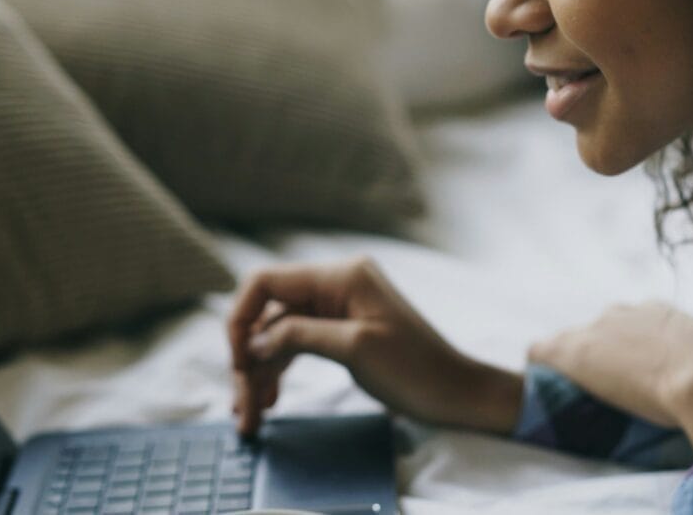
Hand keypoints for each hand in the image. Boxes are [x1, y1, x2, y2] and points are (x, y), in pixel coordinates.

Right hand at [227, 258, 521, 437]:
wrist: (456, 392)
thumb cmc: (416, 368)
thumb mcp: (355, 348)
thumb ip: (299, 335)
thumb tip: (252, 340)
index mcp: (340, 275)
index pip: (267, 282)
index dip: (241, 318)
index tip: (236, 361)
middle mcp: (334, 283)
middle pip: (268, 313)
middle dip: (248, 357)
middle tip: (240, 407)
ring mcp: (336, 307)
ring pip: (277, 334)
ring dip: (259, 372)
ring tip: (250, 416)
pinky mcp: (339, 331)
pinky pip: (295, 345)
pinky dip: (279, 371)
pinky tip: (269, 400)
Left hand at [528, 301, 692, 454]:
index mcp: (663, 314)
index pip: (634, 325)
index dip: (632, 353)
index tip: (636, 376)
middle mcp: (626, 312)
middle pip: (600, 330)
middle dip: (601, 356)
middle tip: (608, 391)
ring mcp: (600, 329)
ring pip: (570, 341)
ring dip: (570, 363)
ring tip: (570, 392)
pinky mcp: (576, 350)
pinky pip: (542, 351)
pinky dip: (541, 366)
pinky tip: (539, 384)